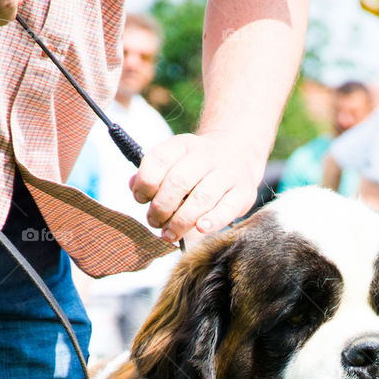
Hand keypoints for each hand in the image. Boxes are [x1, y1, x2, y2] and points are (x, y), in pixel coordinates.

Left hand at [130, 133, 262, 242]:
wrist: (238, 156)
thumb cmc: (197, 168)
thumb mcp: (174, 161)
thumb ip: (152, 173)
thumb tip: (134, 187)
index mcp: (183, 144)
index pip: (159, 159)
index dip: (145, 183)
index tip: (141, 199)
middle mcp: (206, 155)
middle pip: (178, 182)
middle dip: (161, 207)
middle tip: (155, 222)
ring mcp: (227, 172)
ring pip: (201, 198)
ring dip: (181, 221)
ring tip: (170, 233)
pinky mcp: (243, 192)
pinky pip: (226, 209)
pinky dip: (212, 221)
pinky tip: (200, 229)